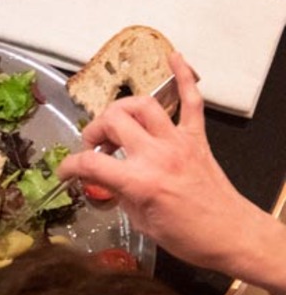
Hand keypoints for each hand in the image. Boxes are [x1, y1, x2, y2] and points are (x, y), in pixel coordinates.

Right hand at [58, 50, 285, 291]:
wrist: (230, 234)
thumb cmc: (188, 237)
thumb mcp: (142, 222)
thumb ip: (119, 195)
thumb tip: (101, 180)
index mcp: (140, 182)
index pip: (92, 163)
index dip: (70, 166)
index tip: (64, 172)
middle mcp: (157, 155)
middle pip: (114, 121)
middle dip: (94, 131)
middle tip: (94, 146)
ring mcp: (178, 141)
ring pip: (143, 105)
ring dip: (121, 109)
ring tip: (116, 123)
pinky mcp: (197, 138)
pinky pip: (191, 101)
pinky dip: (184, 76)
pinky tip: (174, 57)